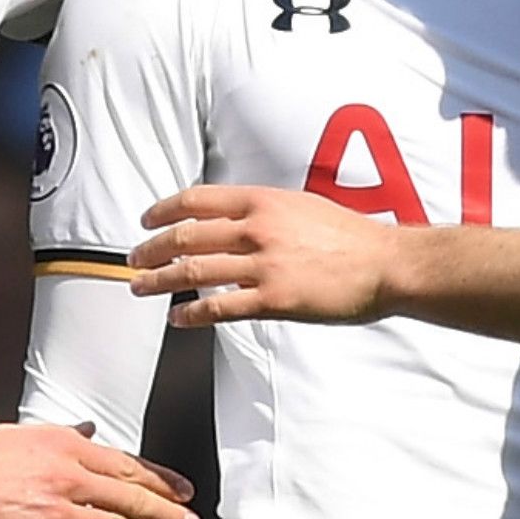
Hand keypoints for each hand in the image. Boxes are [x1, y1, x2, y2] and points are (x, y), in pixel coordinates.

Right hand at [0, 421, 198, 518]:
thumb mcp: (24, 433)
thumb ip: (63, 434)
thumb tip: (91, 430)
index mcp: (66, 446)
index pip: (127, 465)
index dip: (160, 480)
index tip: (182, 490)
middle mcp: (68, 477)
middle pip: (131, 497)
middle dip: (168, 511)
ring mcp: (56, 513)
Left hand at [128, 185, 396, 326]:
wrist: (386, 263)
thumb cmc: (350, 236)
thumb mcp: (302, 206)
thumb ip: (265, 211)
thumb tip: (233, 220)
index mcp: (263, 201)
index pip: (197, 200)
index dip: (164, 210)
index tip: (147, 220)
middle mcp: (258, 228)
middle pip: (186, 236)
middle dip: (151, 248)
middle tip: (134, 259)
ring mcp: (264, 265)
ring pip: (194, 272)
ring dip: (159, 280)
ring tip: (141, 287)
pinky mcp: (274, 301)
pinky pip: (220, 309)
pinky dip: (192, 315)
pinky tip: (178, 319)